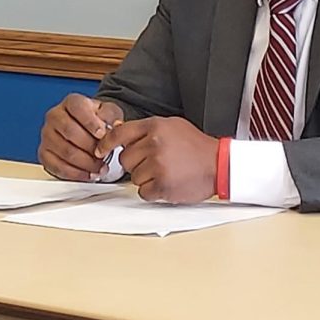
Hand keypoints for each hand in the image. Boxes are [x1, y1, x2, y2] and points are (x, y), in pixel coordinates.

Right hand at [39, 93, 123, 180]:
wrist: (88, 129)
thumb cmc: (97, 120)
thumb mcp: (109, 112)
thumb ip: (111, 117)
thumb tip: (115, 126)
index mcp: (71, 102)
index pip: (77, 108)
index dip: (90, 122)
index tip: (101, 134)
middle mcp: (55, 116)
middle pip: (70, 132)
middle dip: (90, 146)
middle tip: (104, 154)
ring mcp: (47, 135)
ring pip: (65, 151)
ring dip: (86, 163)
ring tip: (100, 167)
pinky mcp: (44, 152)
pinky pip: (57, 166)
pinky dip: (75, 173)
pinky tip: (88, 174)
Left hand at [95, 117, 217, 203]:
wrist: (220, 164)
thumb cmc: (196, 146)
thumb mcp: (172, 126)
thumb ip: (147, 129)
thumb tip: (120, 131)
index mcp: (155, 127)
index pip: (119, 134)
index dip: (106, 144)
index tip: (100, 150)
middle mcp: (154, 144)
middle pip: (126, 159)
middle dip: (136, 164)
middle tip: (156, 163)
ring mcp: (158, 165)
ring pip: (133, 177)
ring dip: (146, 179)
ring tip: (166, 172)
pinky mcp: (162, 185)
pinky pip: (143, 192)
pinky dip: (152, 191)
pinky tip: (167, 183)